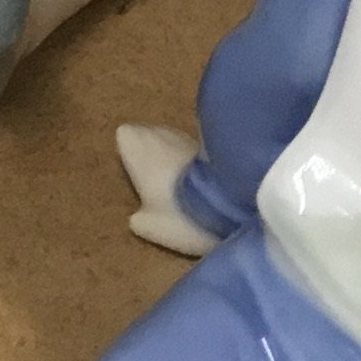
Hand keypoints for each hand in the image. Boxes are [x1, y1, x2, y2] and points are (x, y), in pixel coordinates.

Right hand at [114, 124, 217, 255]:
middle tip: (158, 183)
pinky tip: (205, 186)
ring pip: (174, 142)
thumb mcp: (149, 227)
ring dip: (175, 156)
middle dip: (153, 153)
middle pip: (150, 135)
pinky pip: (195, 151)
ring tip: (182, 186)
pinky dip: (196, 163)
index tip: (136, 174)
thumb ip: (138, 216)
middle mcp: (160, 133)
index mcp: (137, 147)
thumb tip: (140, 214)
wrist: (235, 205)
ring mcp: (190, 136)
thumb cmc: (180, 212)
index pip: (124, 135)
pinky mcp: (214, 147)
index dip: (131, 153)